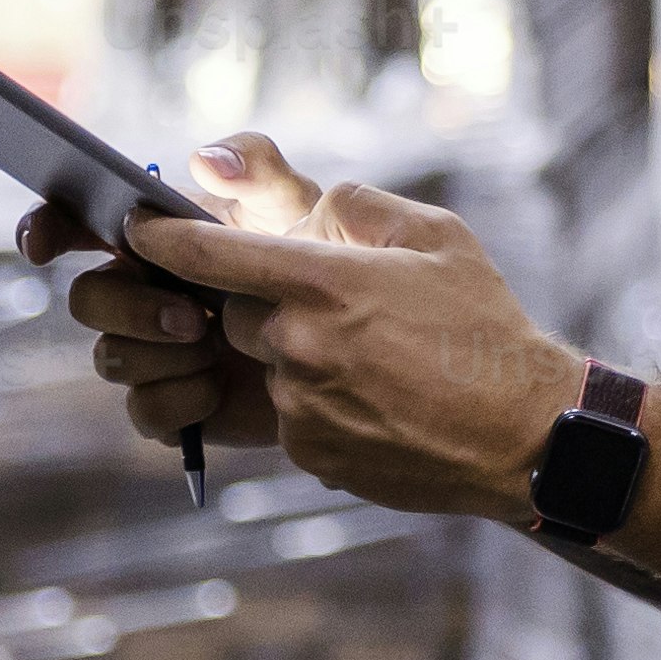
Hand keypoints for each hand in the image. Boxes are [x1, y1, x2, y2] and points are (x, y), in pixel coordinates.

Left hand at [28, 136, 586, 515]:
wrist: (527, 433)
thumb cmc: (486, 326)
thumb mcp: (436, 234)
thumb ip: (355, 206)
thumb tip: (305, 207)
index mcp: (322, 281)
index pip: (210, 253)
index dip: (162, 239)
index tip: (133, 227)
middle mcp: (297, 345)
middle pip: (234, 313)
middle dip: (265, 303)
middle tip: (335, 306)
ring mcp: (299, 406)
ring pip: (263, 366)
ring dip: (297, 356)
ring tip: (375, 358)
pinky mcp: (308, 453)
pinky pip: (287, 414)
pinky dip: (319, 401)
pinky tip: (378, 398)